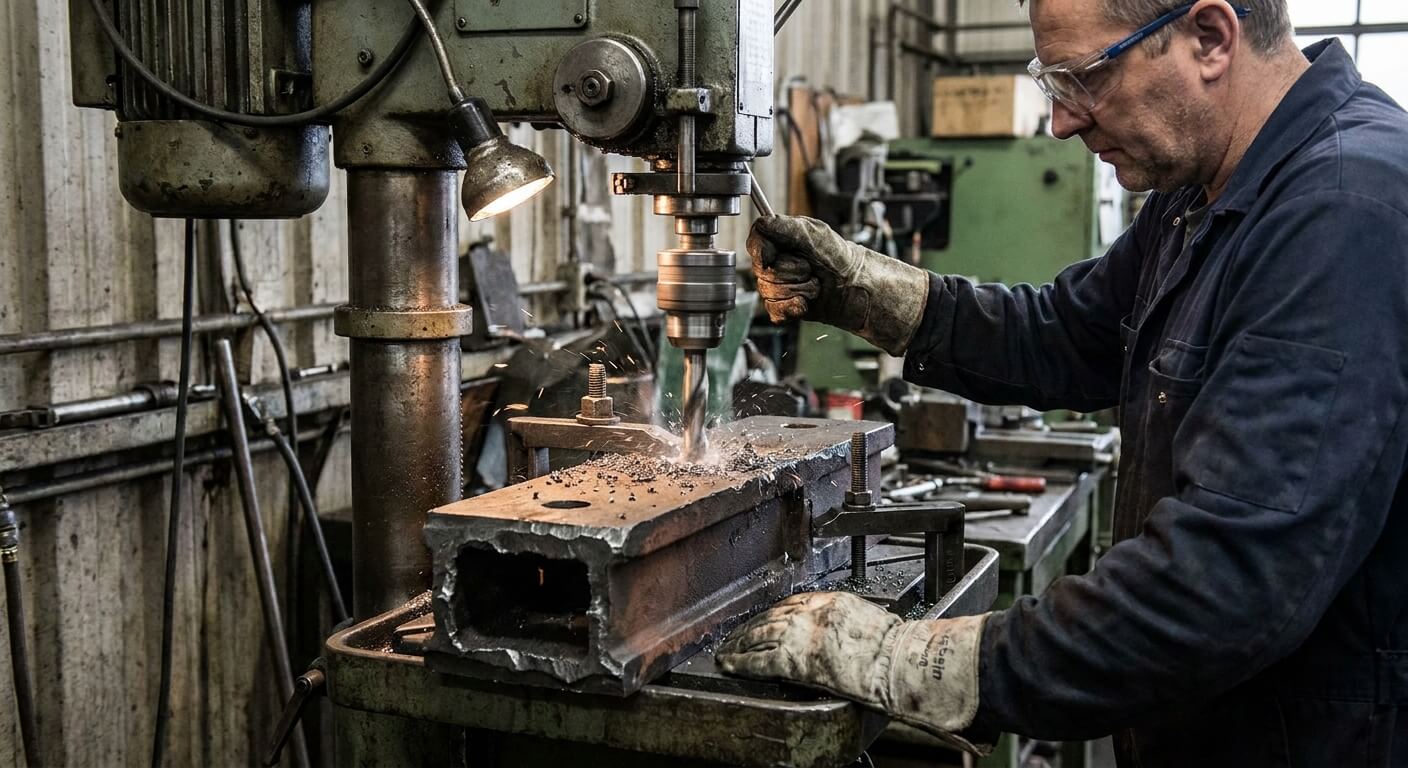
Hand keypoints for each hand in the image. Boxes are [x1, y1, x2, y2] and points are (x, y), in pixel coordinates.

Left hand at [716, 591, 989, 751]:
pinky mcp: (794, 660)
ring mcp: (801, 636)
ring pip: (759, 635)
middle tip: (735, 633)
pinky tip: (729, 663)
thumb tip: (829, 628)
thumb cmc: (893, 648)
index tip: (762, 618)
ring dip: (740, 643)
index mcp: (830, 601)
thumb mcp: (866, 618)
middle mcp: (811, 614)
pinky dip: (741, 661)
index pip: (792, 602)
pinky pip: (759, 659)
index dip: (773, 612)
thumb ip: (842, 618)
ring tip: (727, 649)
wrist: (896, 663)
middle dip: (751, 626)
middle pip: (771, 616)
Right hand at [747, 216, 930, 355]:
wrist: (857, 289)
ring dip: (798, 289)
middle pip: (762, 271)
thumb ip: (785, 228)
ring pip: (769, 292)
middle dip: (792, 272)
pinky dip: (793, 308)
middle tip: (812, 269)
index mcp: (781, 241)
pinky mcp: (784, 308)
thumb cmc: (841, 259)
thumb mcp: (815, 235)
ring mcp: (779, 286)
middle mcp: (777, 263)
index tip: (772, 256)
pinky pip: (774, 311)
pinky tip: (807, 303)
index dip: (762, 251)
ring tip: (816, 285)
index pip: (755, 242)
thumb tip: (762, 223)